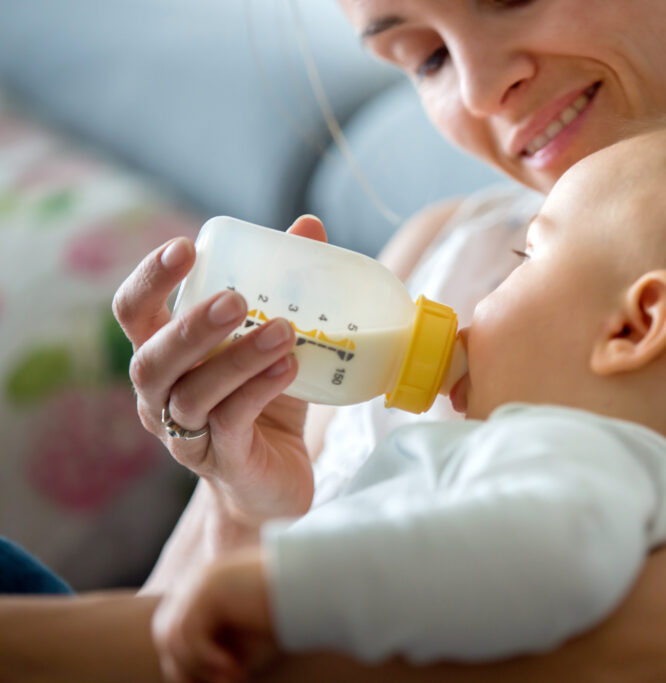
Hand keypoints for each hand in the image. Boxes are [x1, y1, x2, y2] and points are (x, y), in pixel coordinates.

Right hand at [113, 216, 326, 525]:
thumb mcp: (275, 341)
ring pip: (193, 394)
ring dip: (238, 359)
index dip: (150, 279)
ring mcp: (185, 434)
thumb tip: (309, 226)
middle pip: (151, 358)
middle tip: (237, 299)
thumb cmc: (266, 402)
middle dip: (191, 326)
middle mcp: (160, 396)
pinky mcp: (222, 460)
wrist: (276, 482)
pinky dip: (258, 391)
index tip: (185, 248)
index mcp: (164, 356)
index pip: (134, 312)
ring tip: (283, 331)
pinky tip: (288, 368)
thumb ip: (284, 288)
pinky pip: (230, 422)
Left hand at [152, 548, 276, 682]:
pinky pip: (188, 632)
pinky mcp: (208, 589)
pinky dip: (206, 657)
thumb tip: (191, 681)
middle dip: (188, 668)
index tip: (223, 680)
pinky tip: (232, 666)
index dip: (189, 665)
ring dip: (198, 667)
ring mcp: (198, 583)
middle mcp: (193, 585)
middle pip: (167, 636)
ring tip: (231, 677)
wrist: (308, 586)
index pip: (174, 635)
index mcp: (199, 594)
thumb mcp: (242, 643)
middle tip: (224, 682)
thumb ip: (213, 658)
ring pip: (172, 637)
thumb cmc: (281, 616)